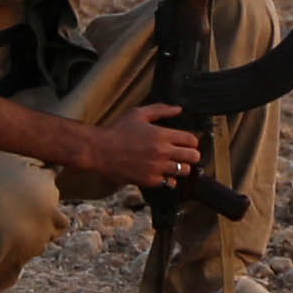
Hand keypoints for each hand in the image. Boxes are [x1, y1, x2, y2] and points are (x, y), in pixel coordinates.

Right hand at [86, 102, 205, 191]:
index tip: (188, 142)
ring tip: (174, 163)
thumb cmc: (117, 130)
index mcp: (162, 135)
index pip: (191, 140)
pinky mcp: (149, 180)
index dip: (192, 140)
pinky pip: (169, 183)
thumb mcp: (138, 114)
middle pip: (193, 156)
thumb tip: (178, 109)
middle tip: (185, 154)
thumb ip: (160, 110)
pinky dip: (169, 179)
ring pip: (183, 171)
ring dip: (181, 166)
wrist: (99, 150)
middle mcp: (162, 152)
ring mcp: (156, 168)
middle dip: (192, 154)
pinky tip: (163, 173)